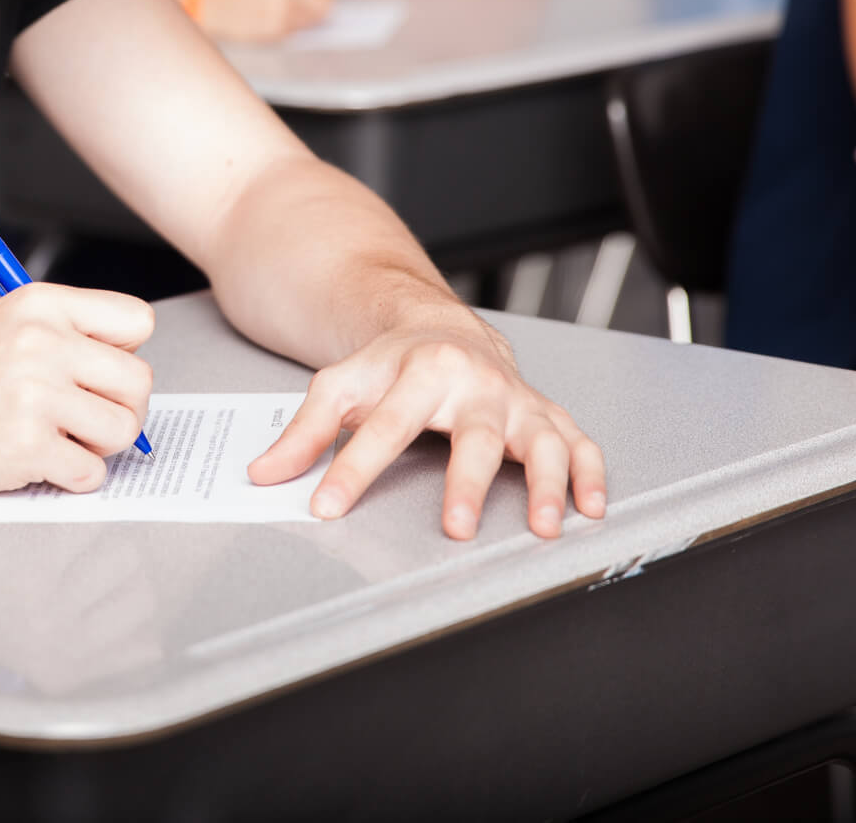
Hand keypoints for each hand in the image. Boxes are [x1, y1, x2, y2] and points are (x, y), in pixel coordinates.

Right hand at [0, 284, 154, 496]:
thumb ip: (67, 334)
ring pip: (123, 429)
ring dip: (98, 446)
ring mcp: (35, 394)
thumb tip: (126, 367)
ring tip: (58, 440)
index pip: (137, 320)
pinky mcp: (26, 445)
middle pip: (140, 381)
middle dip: (120, 409)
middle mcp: (43, 342)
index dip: (125, 354)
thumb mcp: (5, 324)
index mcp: (42, 305)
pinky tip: (38, 463)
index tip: (98, 374)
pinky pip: (91, 473)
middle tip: (85, 420)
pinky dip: (72, 478)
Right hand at [195, 0, 343, 42]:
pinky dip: (284, 27)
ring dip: (302, 17)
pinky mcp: (270, 29)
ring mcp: (280, 8)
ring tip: (283, 10)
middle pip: (326, 3)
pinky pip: (291, 32)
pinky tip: (266, 17)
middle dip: (318, 4)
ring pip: (311, 20)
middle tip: (305, 4)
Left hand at [248, 315, 604, 538]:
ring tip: (544, 525)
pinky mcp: (543, 415)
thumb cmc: (391, 365)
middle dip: (465, 482)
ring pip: (540, 439)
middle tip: (456, 527)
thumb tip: (264, 474)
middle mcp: (474, 384)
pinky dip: (590, 473)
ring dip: (546, 482)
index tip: (328, 506)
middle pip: (472, 435)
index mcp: (419, 372)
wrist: (440, 330)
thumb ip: (304, 431)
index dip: (353, 469)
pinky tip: (590, 507)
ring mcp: (514, 401)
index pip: (382, 427)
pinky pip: (578, 441)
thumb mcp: (339, 386)